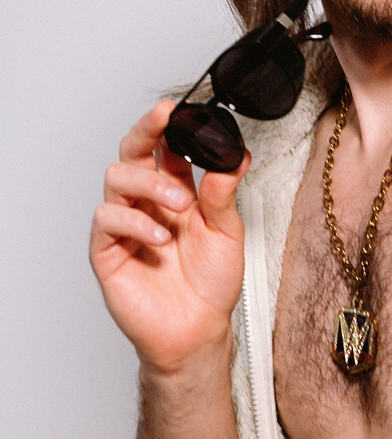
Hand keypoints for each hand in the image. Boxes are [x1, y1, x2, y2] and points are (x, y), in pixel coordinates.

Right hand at [90, 100, 250, 374]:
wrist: (199, 330)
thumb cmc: (212, 281)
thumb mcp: (228, 230)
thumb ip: (224, 192)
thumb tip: (237, 154)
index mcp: (176, 190)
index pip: (164, 148)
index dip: (166, 125)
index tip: (176, 107)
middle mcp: (147, 202)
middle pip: (133, 153)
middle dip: (145, 131)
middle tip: (162, 119)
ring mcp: (126, 224)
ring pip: (118, 179)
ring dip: (151, 184)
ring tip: (180, 205)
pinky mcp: (108, 251)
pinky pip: (107, 219)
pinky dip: (135, 221)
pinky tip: (160, 236)